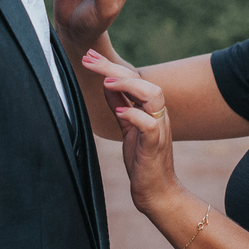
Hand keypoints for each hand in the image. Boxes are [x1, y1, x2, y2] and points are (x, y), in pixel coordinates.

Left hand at [82, 50, 180, 213]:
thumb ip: (119, 105)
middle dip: (115, 68)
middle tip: (89, 60)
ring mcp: (159, 129)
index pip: (133, 79)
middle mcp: (158, 115)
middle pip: (143, 81)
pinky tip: (118, 111)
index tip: (89, 57)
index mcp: (151, 109)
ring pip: (154, 96)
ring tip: (106, 82)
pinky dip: (135, 115)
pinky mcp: (155, 146)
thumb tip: (106, 83)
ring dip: (129, 86)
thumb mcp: (127, 127)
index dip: (111, 66)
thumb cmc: (142, 160)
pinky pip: (151, 125)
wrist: (157, 191)